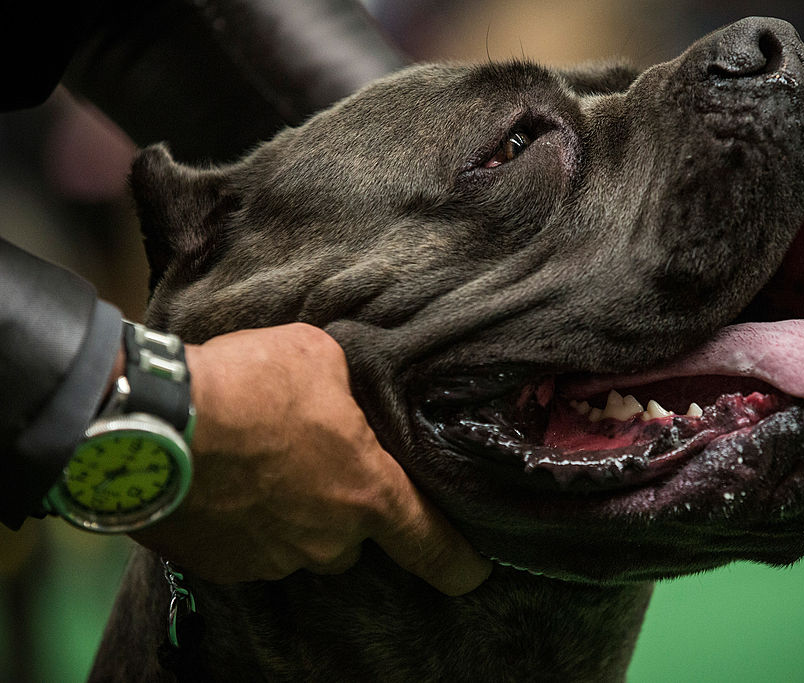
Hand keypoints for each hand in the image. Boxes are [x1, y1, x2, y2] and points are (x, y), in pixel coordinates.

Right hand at [129, 322, 490, 594]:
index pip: (431, 544)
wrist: (153, 422)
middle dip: (342, 507)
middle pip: (353, 537)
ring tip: (257, 462)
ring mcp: (273, 559)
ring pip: (298, 542)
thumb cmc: (249, 384)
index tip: (471, 572)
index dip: (457, 562)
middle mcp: (328, 539)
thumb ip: (345, 387)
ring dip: (288, 511)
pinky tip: (224, 482)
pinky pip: (250, 547)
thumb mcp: (318, 357)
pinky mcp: (222, 566)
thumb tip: (339, 391)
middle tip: (312, 462)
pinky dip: (244, 522)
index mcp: (367, 492)